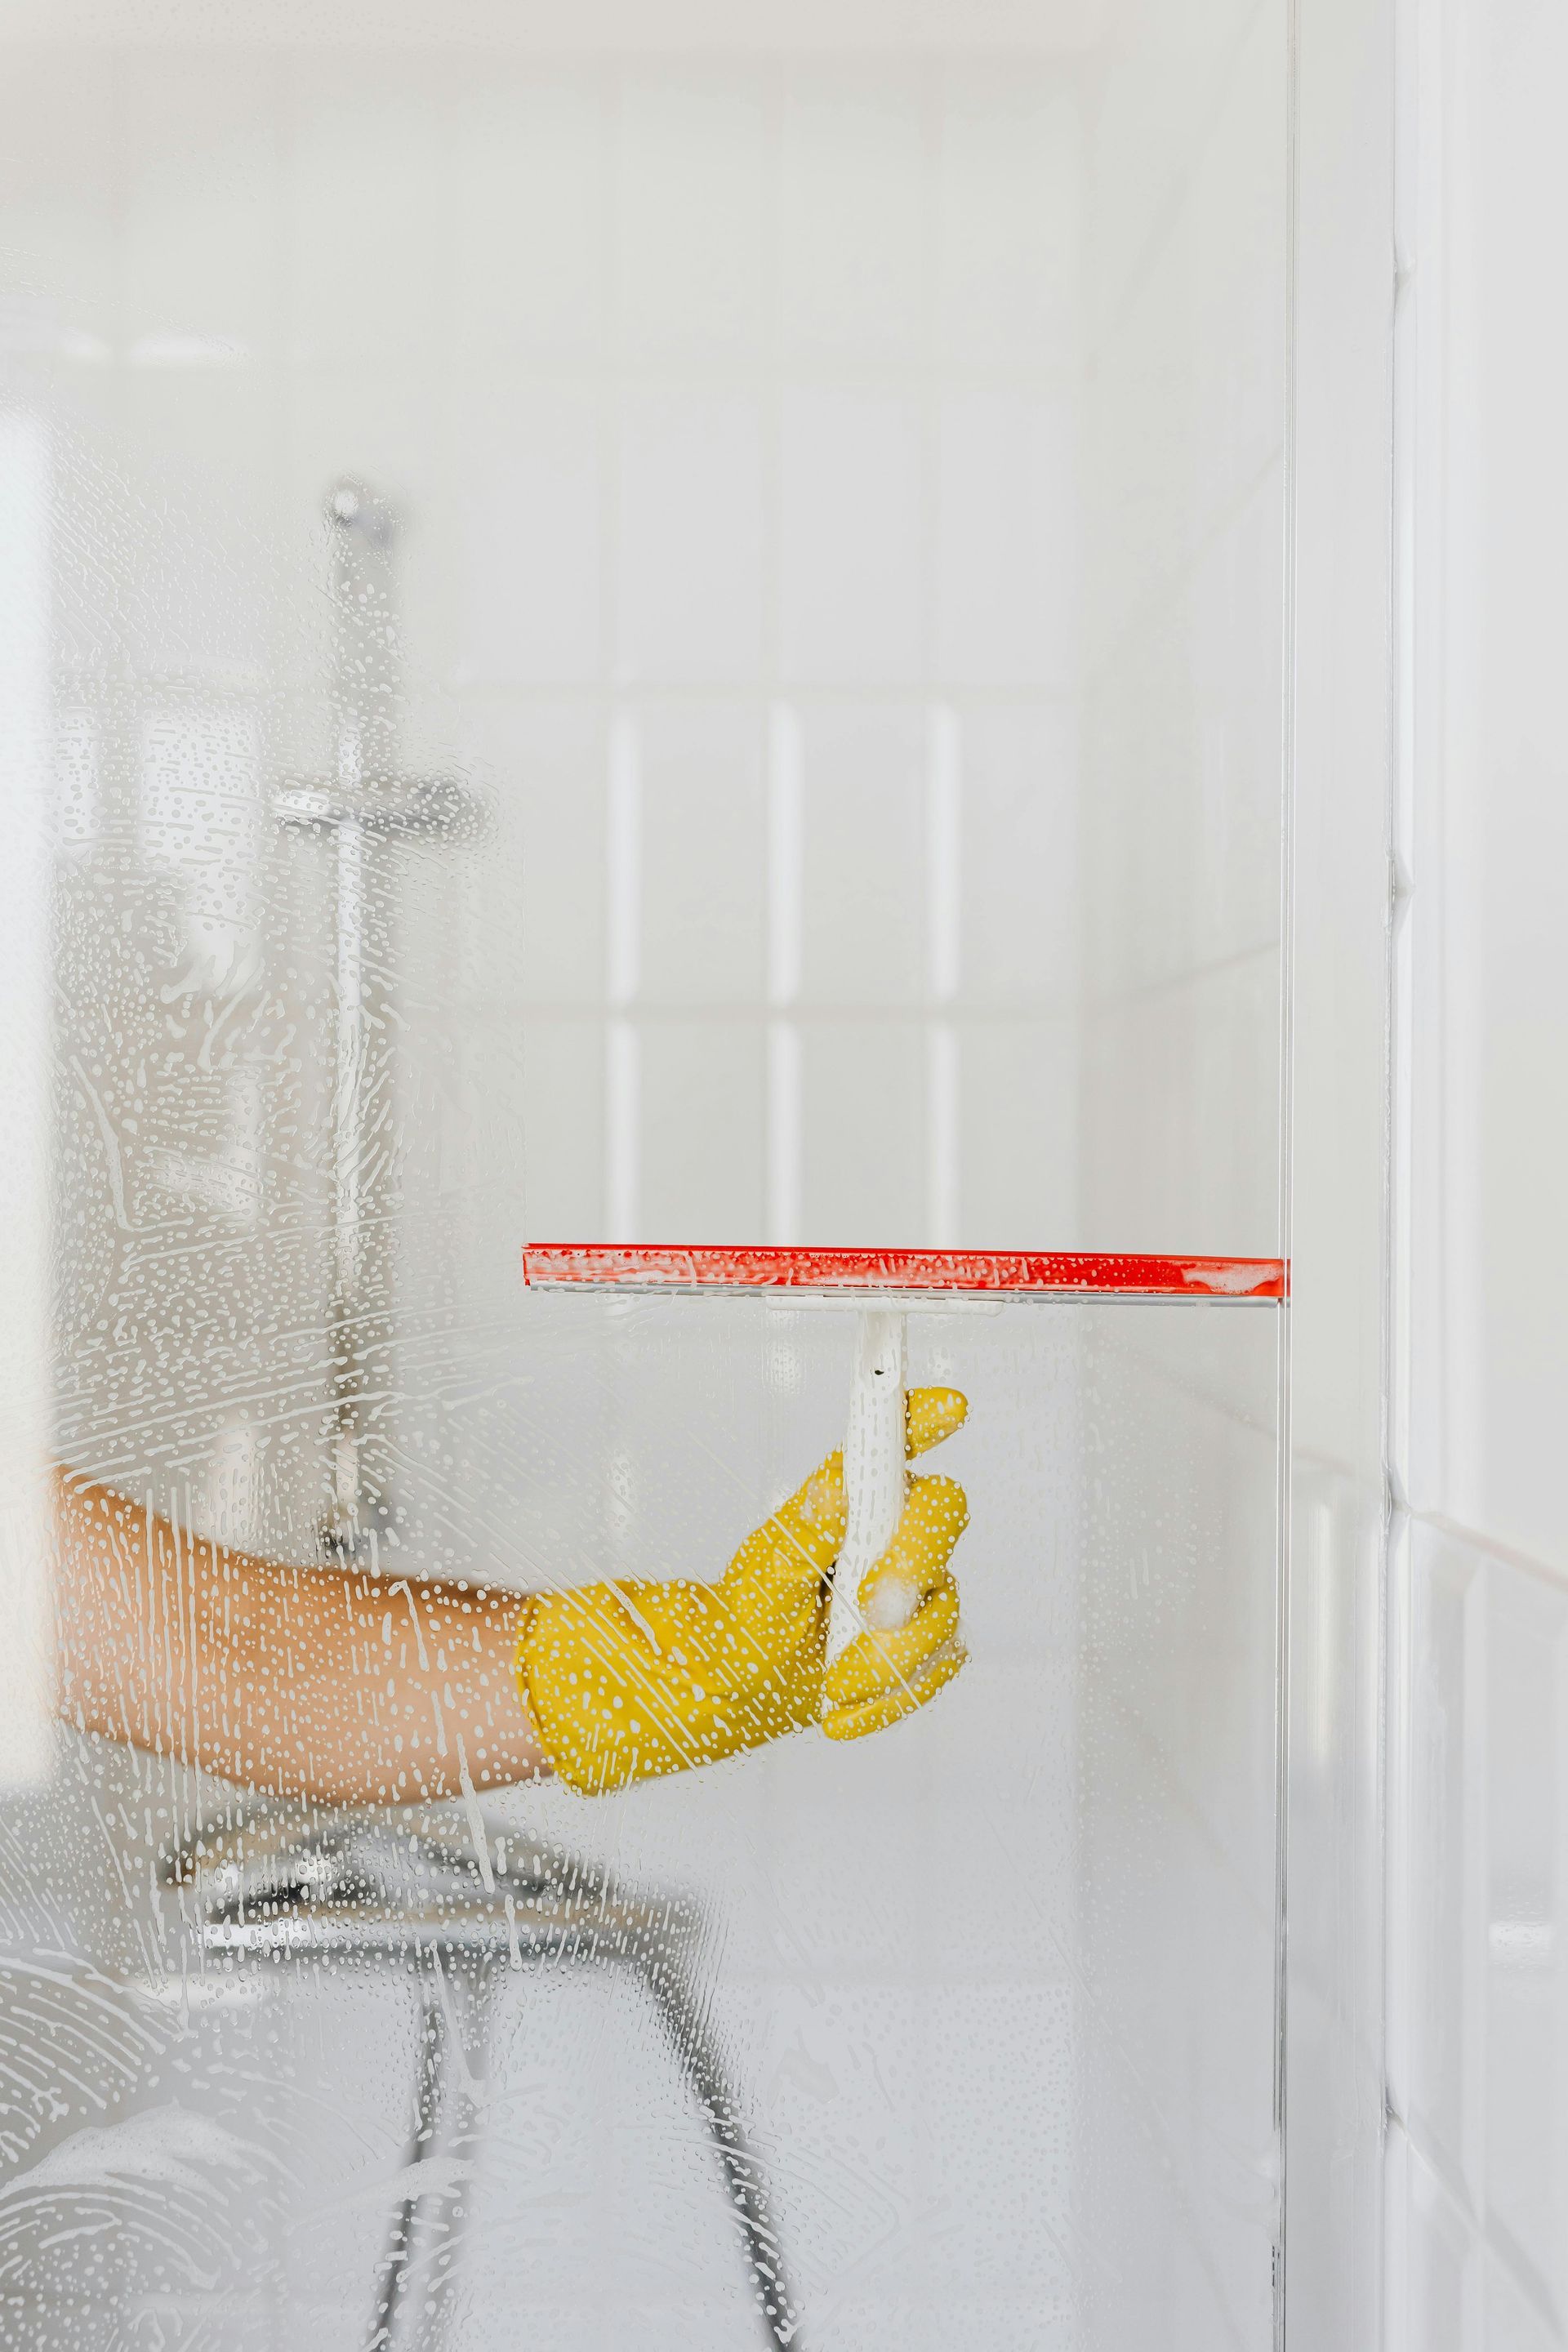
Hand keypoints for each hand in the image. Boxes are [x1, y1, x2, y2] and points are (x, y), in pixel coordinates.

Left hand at [516, 1388, 969, 1793]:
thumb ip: (807, 1531)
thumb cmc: (750, 1611)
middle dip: (913, 1565)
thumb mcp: (765, 1571)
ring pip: (943, 1608)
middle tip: (871, 1610)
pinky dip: (888, 1697)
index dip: (926, 1417)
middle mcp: (895, 1530)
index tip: (950, 1405)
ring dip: (886, 1657)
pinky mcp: (931, 1642)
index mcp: (854, 1496)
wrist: (743, 1684)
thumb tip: (837, 1488)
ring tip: (832, 1683)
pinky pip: (937, 1667)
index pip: (898, 1440)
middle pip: (942, 1515)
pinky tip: (843, 1708)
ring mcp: (922, 1586)